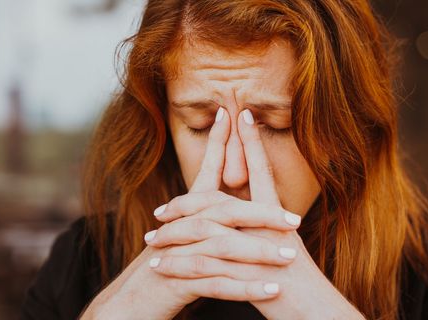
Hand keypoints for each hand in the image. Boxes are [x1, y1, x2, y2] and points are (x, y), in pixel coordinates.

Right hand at [79, 109, 281, 319]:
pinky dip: (246, 288)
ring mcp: (177, 253)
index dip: (218, 143)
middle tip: (294, 222)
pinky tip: (271, 291)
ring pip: (223, 246)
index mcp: (187, 213)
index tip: (234, 115)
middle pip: (224, 210)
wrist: (133, 302)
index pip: (206, 171)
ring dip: (258, 252)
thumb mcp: (187, 236)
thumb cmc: (167, 266)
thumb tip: (237, 196)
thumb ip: (210, 214)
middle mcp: (181, 226)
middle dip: (262, 215)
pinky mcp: (175, 280)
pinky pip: (216, 283)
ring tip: (288, 258)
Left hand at [146, 108, 365, 318]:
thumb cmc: (303, 286)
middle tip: (167, 194)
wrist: (316, 313)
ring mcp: (258, 248)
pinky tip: (160, 266)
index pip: (262, 171)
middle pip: (225, 195)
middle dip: (186, 202)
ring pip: (209, 228)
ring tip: (154, 228)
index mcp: (279, 218)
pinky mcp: (248, 274)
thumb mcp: (285, 250)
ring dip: (177, 226)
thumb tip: (252, 216)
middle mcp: (269, 227)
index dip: (251, 141)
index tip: (239, 113)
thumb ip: (267, 229)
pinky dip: (180, 265)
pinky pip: (205, 266)